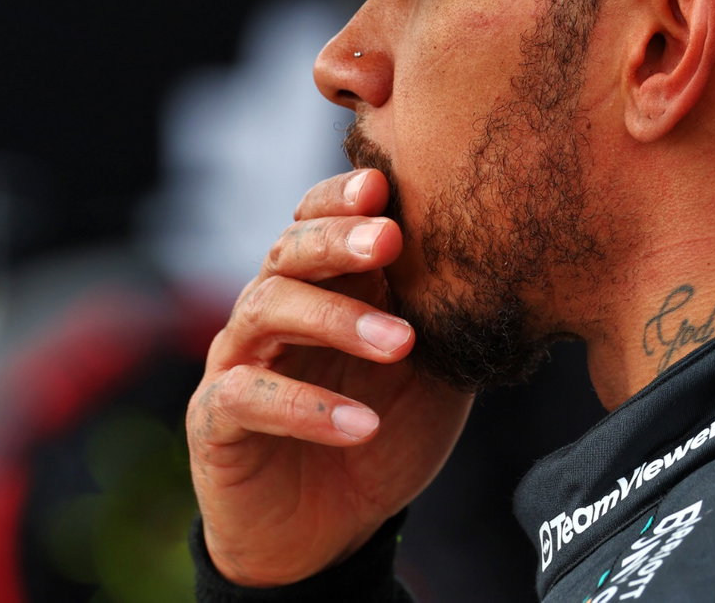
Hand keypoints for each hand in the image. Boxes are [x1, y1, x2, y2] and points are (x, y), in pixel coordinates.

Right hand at [186, 169, 473, 585]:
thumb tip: (498, 260)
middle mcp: (274, 308)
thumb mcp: (431, 370)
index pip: (320, 218)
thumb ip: (446, 317)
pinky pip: (250, 398)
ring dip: (337, 319)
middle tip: (389, 239)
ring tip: (399, 343)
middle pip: (289, 249)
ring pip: (268, 309)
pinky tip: (363, 425)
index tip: (386, 183)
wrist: (333, 530)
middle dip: (339, 238)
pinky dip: (308, 409)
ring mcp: (240, 360)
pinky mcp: (216, 419)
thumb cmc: (386, 428)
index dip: (345, 196)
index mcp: (325, 284)